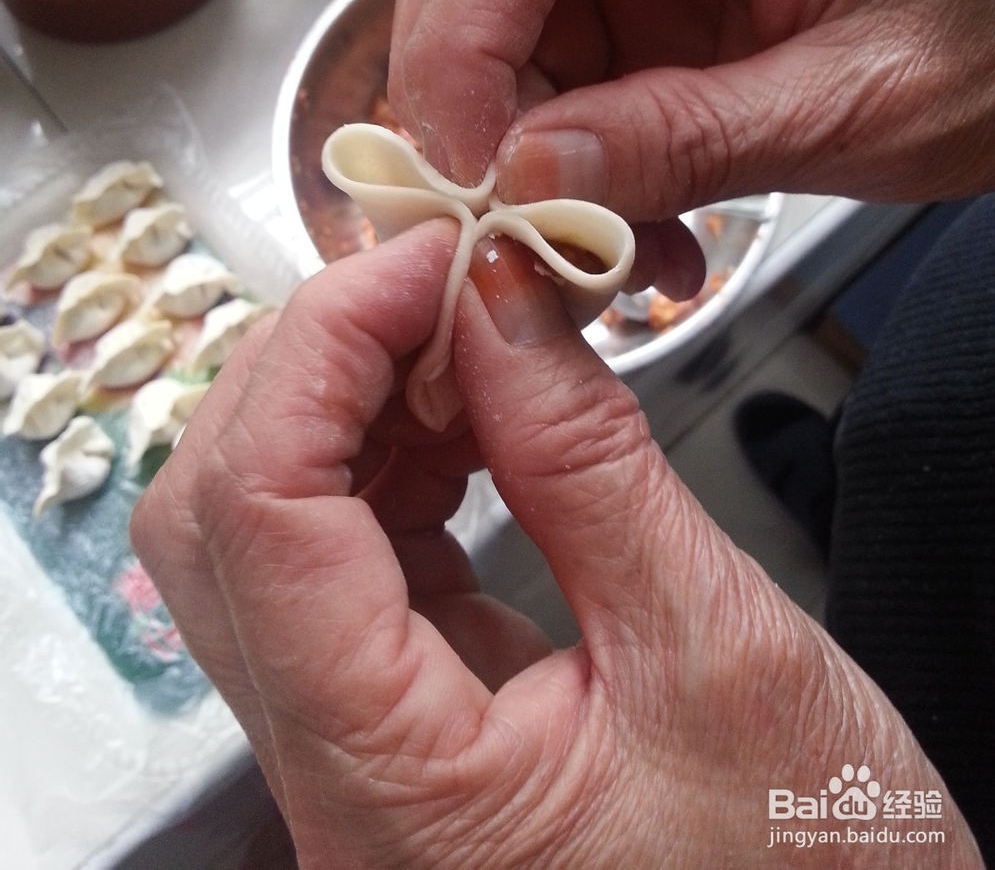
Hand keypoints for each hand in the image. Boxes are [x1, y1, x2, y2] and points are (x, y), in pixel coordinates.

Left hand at [131, 223, 981, 867]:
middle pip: (226, 518)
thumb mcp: (715, 646)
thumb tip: (499, 297)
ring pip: (276, 530)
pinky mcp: (408, 724)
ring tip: (471, 334)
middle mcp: (336, 783)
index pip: (260, 513)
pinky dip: (398, 460)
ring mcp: (362, 756)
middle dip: (320, 365)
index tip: (422, 256)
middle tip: (438, 278)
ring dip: (359, 404)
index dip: (325, 348)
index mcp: (387, 791)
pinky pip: (351, 561)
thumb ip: (584, 458)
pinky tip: (472, 411)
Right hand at [389, 0, 994, 227]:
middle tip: (503, 215)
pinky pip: (559, 74)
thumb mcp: (854, 110)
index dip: (462, 43)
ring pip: (504, 24)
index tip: (468, 170)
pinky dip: (567, 165)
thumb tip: (524, 180)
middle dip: (468, 94)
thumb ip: (686, 140)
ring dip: (521, 148)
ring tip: (598, 250)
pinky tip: (630, 230)